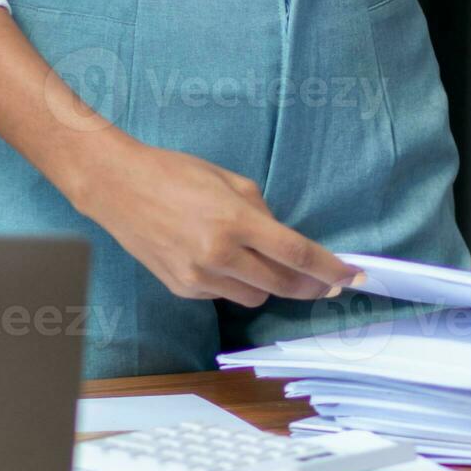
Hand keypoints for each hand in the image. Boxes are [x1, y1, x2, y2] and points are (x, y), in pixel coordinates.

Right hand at [70, 139, 361, 306]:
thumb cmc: (174, 173)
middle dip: (311, 286)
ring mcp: (198, 277)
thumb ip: (262, 213)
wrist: (117, 187)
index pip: (296, 253)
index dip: (329, 268)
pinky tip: (226, 262)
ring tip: (267, 264)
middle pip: (282, 284)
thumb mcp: (230, 181)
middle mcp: (218, 255)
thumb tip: (285, 241)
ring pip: (255, 296)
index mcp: (235, 222)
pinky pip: (224, 294)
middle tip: (329, 284)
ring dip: (271, 284)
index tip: (353, 276)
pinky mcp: (182, 288)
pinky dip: (235, 283)